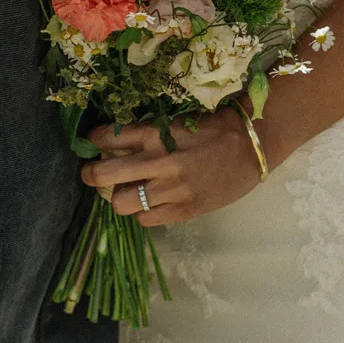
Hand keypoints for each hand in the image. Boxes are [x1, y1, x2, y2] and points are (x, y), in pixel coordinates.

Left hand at [81, 108, 263, 224]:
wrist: (252, 148)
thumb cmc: (215, 128)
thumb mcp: (177, 122)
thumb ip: (149, 133)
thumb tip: (116, 142)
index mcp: (157, 134)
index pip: (108, 137)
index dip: (94, 140)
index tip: (93, 142)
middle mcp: (159, 163)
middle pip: (104, 175)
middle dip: (91, 175)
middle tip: (92, 174)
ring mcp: (171, 190)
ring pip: (121, 203)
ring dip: (119, 197)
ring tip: (125, 191)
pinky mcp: (184, 211)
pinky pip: (146, 220)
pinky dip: (143, 213)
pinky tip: (151, 203)